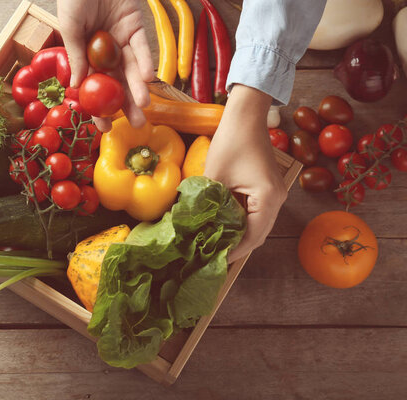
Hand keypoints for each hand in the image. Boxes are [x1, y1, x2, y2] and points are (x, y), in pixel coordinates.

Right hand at [57, 0, 153, 130]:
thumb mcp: (70, 28)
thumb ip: (75, 56)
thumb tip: (75, 86)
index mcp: (87, 55)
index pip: (94, 87)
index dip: (99, 108)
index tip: (104, 128)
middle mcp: (106, 52)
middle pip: (118, 84)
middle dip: (126, 105)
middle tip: (136, 125)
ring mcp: (122, 40)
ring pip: (132, 71)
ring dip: (138, 90)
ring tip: (143, 109)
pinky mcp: (136, 27)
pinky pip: (141, 48)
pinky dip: (144, 63)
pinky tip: (145, 80)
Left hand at [203, 84, 287, 262]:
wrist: (247, 115)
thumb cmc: (231, 141)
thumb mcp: (214, 175)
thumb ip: (208, 203)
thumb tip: (196, 227)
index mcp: (268, 198)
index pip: (252, 236)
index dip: (234, 251)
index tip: (215, 262)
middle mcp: (277, 199)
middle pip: (257, 234)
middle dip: (236, 247)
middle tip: (213, 257)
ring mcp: (275, 194)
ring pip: (257, 224)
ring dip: (238, 235)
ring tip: (215, 245)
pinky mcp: (268, 188)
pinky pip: (255, 212)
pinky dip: (240, 221)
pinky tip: (222, 226)